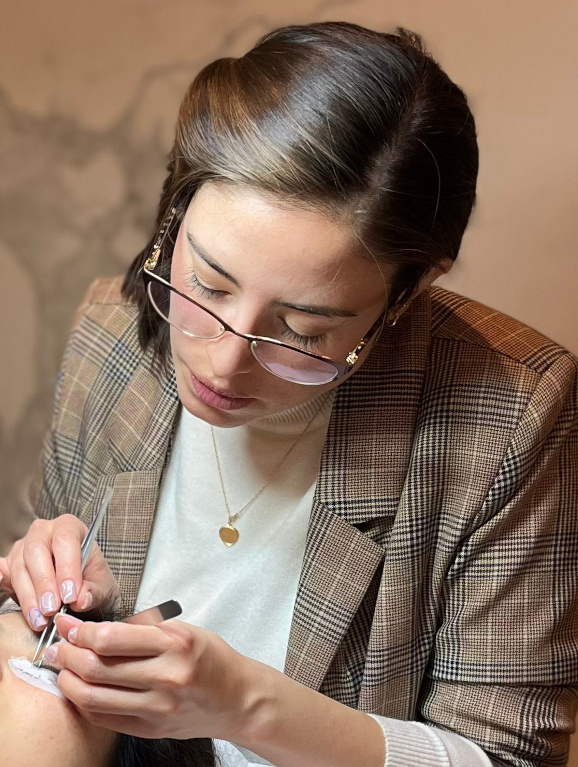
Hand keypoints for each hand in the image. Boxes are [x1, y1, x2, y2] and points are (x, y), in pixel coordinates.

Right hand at [0, 515, 118, 630]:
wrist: (78, 588)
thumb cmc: (91, 580)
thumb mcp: (101, 585)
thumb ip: (93, 592)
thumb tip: (81, 600)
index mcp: (69, 527)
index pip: (65, 540)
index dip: (66, 568)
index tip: (70, 596)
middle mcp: (43, 532)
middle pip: (36, 550)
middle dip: (44, 582)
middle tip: (51, 609)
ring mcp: (22, 547)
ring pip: (19, 567)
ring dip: (29, 596)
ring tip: (41, 620)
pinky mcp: (9, 565)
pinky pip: (2, 572)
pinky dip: (3, 583)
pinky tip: (9, 592)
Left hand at [47, 614, 257, 740]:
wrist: (237, 699)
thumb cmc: (210, 658)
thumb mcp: (183, 629)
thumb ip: (142, 629)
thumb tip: (96, 628)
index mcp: (174, 643)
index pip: (110, 638)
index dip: (79, 630)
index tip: (67, 624)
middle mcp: (165, 676)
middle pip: (96, 667)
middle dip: (67, 653)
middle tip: (57, 644)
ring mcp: (157, 707)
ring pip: (94, 697)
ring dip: (68, 680)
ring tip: (62, 667)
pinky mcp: (151, 729)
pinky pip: (105, 718)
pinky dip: (85, 703)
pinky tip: (79, 689)